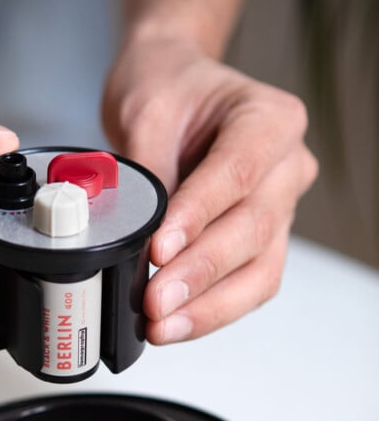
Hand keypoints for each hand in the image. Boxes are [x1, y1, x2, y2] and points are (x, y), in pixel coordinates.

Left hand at [102, 36, 317, 343]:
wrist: (176, 95)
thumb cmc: (167, 93)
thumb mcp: (145, 112)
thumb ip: (147, 174)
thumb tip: (133, 241)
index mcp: (270, 119)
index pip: (237, 173)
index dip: (197, 216)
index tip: (157, 249)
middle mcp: (286, 166)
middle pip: (252, 229)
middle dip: (198, 273)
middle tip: (154, 302)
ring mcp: (279, 209)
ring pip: (259, 270)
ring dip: (208, 306)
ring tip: (161, 326)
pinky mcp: (261, 244)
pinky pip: (248, 286)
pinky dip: (211, 311)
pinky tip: (175, 325)